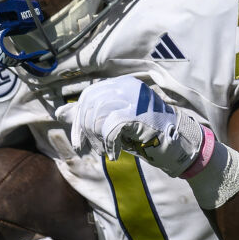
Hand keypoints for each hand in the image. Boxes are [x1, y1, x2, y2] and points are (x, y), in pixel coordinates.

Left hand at [68, 75, 208, 177]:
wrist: (179, 144)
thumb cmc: (146, 134)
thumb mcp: (114, 123)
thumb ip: (89, 115)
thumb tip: (59, 112)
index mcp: (122, 85)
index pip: (89, 96)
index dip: (79, 119)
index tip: (79, 142)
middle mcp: (127, 87)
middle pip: (90, 104)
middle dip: (85, 130)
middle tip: (90, 148)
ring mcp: (133, 99)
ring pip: (98, 115)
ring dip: (97, 138)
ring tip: (106, 151)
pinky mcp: (137, 114)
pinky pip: (109, 128)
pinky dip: (108, 144)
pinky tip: (114, 154)